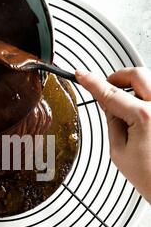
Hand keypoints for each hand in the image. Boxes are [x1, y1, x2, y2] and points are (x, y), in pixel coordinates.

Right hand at [76, 67, 150, 202]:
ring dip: (135, 88)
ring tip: (127, 109)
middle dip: (118, 77)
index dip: (92, 82)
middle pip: (136, 74)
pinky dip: (146, 98)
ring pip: (150, 81)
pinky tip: (141, 113)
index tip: (82, 75)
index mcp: (144, 116)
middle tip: (107, 87)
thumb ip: (112, 122)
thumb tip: (108, 104)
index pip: (111, 94)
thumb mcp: (119, 151)